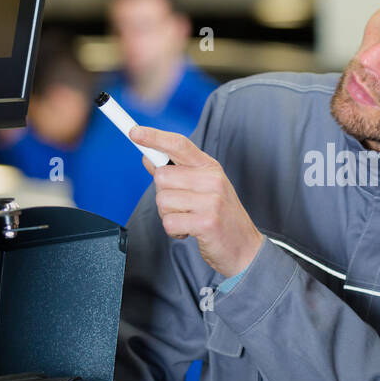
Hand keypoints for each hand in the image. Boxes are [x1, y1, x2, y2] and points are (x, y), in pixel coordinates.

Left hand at [130, 125, 264, 277]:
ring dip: (168, 215)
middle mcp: (212, 180)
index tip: (134, 133)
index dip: (154, 137)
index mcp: (209, 167)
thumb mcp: (203, 188)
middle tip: (182, 206)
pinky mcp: (207, 223)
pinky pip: (169, 223)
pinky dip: (174, 231)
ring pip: (162, 201)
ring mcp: (212, 201)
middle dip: (164, 195)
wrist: (244, 247)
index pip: (179, 144)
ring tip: (188, 219)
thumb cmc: (221, 217)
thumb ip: (176, 172)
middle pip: (162, 176)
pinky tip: (189, 231)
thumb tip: (148, 158)